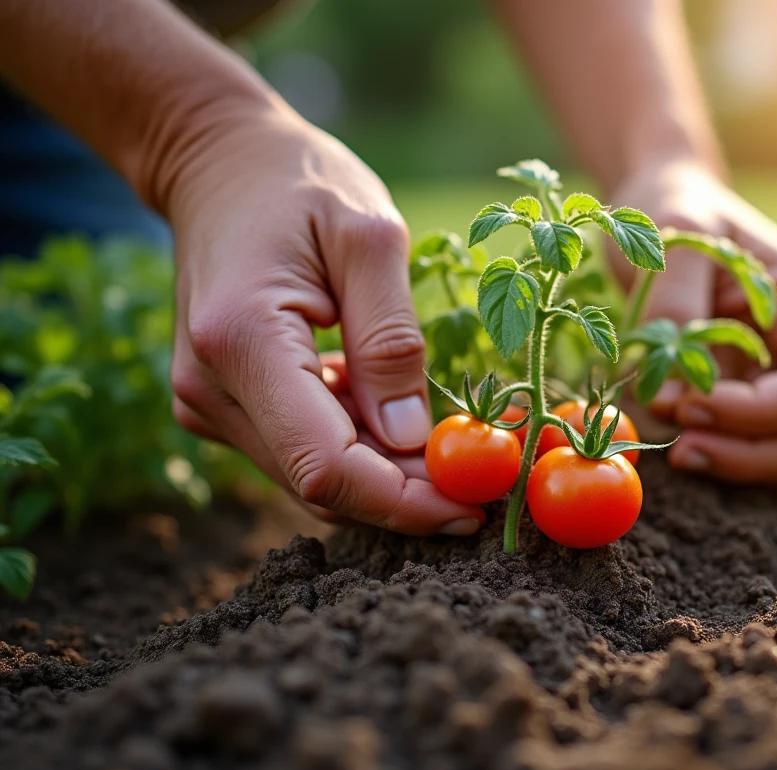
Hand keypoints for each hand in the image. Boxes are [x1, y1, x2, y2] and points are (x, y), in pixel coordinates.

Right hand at [165, 106, 483, 534]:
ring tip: (450, 445)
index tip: (472, 509)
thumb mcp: (370, 238)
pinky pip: (300, 450)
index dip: (403, 501)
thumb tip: (413, 441)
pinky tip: (396, 415)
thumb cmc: (300, 184)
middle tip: (480, 484)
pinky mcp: (220, 404)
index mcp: (241, 341)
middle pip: (319, 484)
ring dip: (385, 476)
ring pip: (311, 477)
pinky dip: (358, 449)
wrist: (219, 166)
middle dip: (405, 496)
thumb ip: (391, 340)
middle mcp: (209, 387)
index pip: (326, 465)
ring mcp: (207, 401)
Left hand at [610, 161, 776, 482]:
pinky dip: (728, 458)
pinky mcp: (765, 401)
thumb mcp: (674, 233)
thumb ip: (674, 306)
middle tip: (683, 449)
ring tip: (679, 452)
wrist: (671, 207)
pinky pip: (767, 450)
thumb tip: (672, 395)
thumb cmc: (679, 210)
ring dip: (744, 465)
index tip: (688, 405)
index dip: (758, 415)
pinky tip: (680, 442)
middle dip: (760, 455)